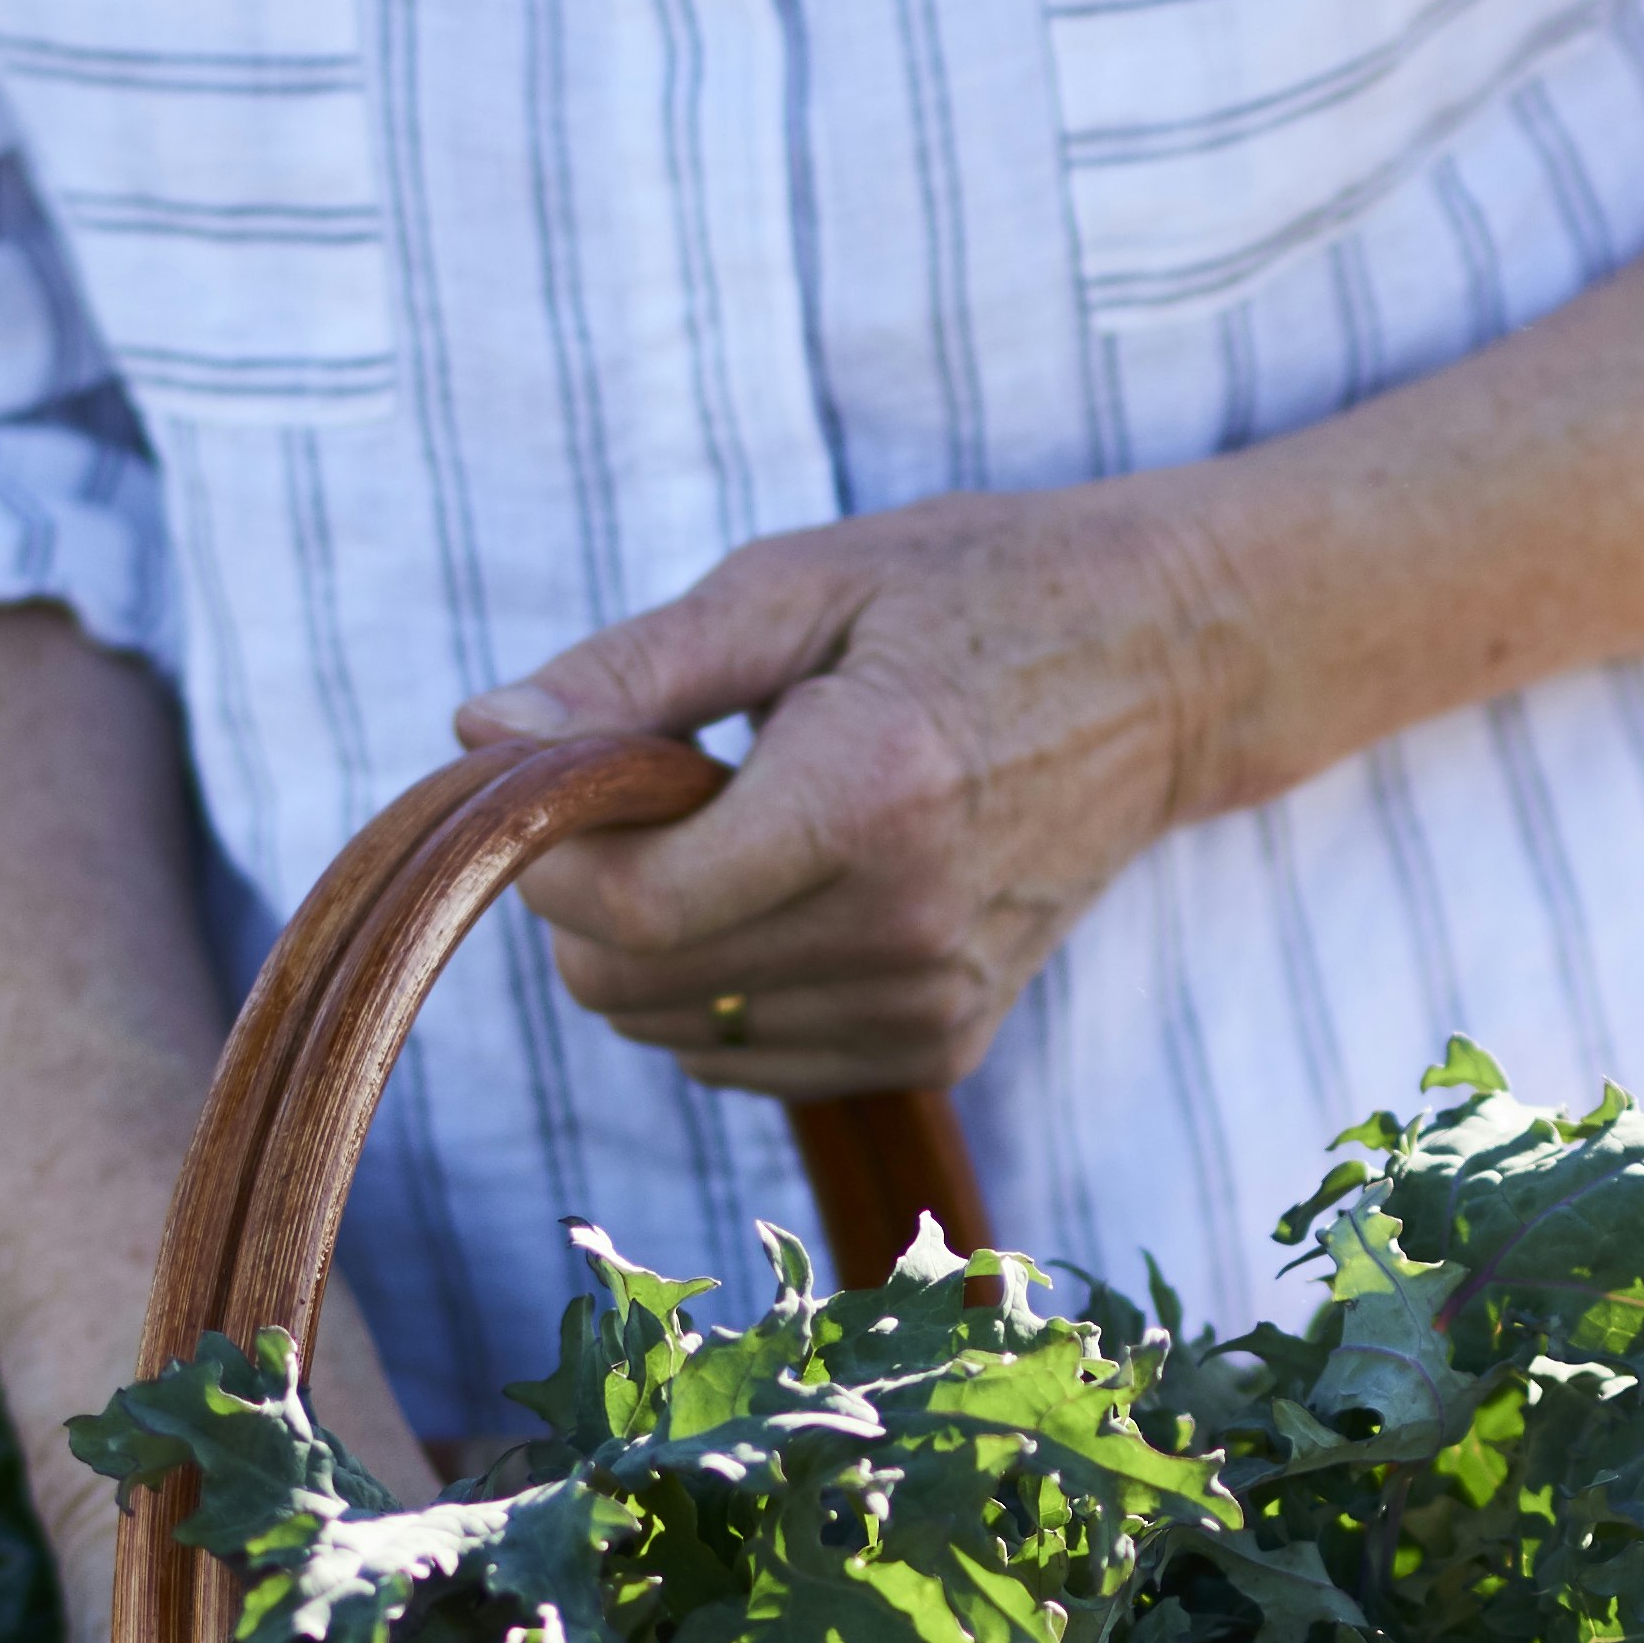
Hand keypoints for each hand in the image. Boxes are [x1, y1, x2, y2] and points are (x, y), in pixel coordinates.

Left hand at [452, 477, 1263, 1100]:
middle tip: (656, 789)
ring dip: (659, 943)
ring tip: (745, 827)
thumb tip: (480, 739)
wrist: (1163, 670)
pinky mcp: (944, 1046)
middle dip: (592, 897)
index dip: (551, 863)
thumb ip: (629, 671)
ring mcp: (933, 1002)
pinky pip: (748, 1060)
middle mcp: (908, 926)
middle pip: (637, 988)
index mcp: (871, 795)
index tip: (558, 789)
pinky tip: (789, 890)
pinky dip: (722, 989)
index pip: (637, 910)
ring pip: (679, 1036)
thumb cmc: (968, 597)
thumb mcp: (793, 583)